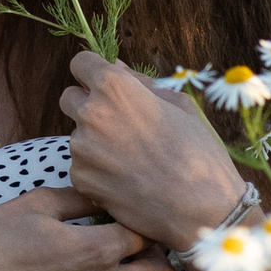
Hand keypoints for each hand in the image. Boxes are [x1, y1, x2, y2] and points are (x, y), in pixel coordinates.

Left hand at [58, 51, 255, 249]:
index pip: (81, 63)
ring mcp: (81, 148)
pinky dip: (97, 171)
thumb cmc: (198, 151)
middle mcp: (90, 113)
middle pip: (70, 98)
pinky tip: (126, 179)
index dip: (93, 72)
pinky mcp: (79, 179)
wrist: (200, 207)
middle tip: (119, 123)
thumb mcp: (179, 104)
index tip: (103, 84)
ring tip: (132, 158)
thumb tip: (115, 66)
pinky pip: (81, 166)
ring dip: (94, 141)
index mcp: (114, 87)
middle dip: (88, 105)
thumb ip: (140, 82)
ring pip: (77, 135)